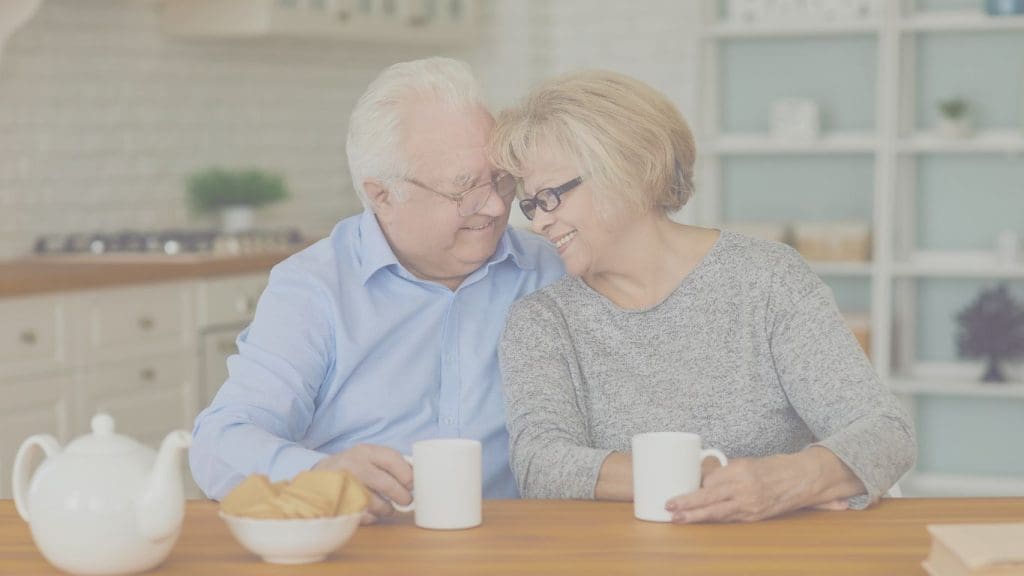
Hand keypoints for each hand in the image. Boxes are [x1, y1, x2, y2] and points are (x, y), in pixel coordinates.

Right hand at [313, 444, 412, 523]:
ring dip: (387, 509)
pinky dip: (372, 517)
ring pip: (375, 502)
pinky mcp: (338, 503)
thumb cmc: (352, 466)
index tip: (413, 483)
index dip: (407, 474)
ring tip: (389, 508)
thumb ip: (388, 463)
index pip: (392, 459)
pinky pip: (362, 515)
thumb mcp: (367, 456)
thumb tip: (417, 475)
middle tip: (406, 500)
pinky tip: (373, 513)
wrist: (319, 477)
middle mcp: (353, 466)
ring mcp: (344, 485)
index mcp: (365, 452)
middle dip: (401, 496)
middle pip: (385, 484)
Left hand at [666, 453, 819, 522]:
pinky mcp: (755, 516)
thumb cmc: (775, 467)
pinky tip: (700, 521)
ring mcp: (750, 503)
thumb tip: (704, 481)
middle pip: (710, 496)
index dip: (696, 484)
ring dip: (696, 516)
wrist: (803, 478)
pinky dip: (714, 519)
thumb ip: (727, 473)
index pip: (710, 479)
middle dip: (687, 503)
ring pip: (717, 512)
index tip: (683, 485)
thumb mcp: (748, 462)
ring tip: (678, 518)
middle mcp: (744, 487)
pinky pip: (730, 518)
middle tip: (669, 506)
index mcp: (741, 469)